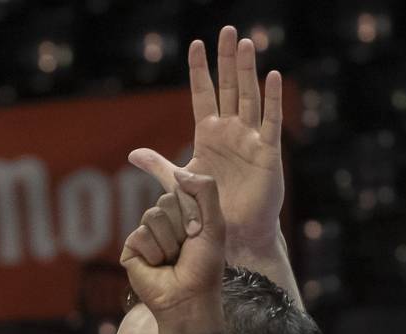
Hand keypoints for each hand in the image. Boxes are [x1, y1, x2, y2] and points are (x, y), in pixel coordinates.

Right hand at [119, 168, 226, 317]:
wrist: (188, 298)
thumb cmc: (204, 266)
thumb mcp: (215, 224)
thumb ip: (205, 190)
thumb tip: (179, 172)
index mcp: (184, 213)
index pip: (176, 185)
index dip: (164, 176)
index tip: (162, 188)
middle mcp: (165, 221)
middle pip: (167, 198)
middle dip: (183, 221)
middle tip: (188, 245)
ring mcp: (147, 234)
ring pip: (153, 214)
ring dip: (169, 240)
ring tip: (173, 258)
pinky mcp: (132, 248)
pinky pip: (141, 234)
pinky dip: (155, 252)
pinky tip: (158, 266)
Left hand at [167, 26, 285, 256]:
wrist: (235, 232)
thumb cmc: (210, 207)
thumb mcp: (180, 182)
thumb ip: (158, 165)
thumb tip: (132, 154)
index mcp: (208, 134)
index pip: (203, 94)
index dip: (200, 70)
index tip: (196, 44)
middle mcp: (231, 130)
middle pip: (229, 87)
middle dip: (227, 60)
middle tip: (228, 30)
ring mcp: (250, 139)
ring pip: (249, 97)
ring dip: (248, 71)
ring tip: (246, 44)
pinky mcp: (267, 152)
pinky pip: (270, 122)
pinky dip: (272, 100)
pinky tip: (273, 76)